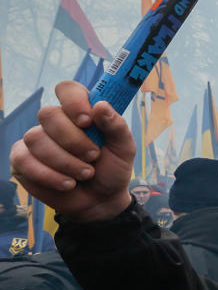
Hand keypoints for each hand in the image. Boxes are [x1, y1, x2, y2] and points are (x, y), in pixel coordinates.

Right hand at [10, 81, 135, 222]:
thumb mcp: (124, 148)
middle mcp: (55, 122)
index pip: (67, 89)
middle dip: (73, 140)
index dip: (73, 101)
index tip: (87, 121)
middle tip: (93, 157)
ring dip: (65, 162)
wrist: (101, 201)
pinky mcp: (22, 161)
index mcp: (80, 112)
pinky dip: (49, 175)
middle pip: (48, 114)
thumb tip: (101, 105)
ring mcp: (36, 140)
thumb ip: (116, 126)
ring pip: (36, 138)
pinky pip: (24, 160)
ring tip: (84, 174)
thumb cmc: (112, 169)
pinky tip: (67, 183)